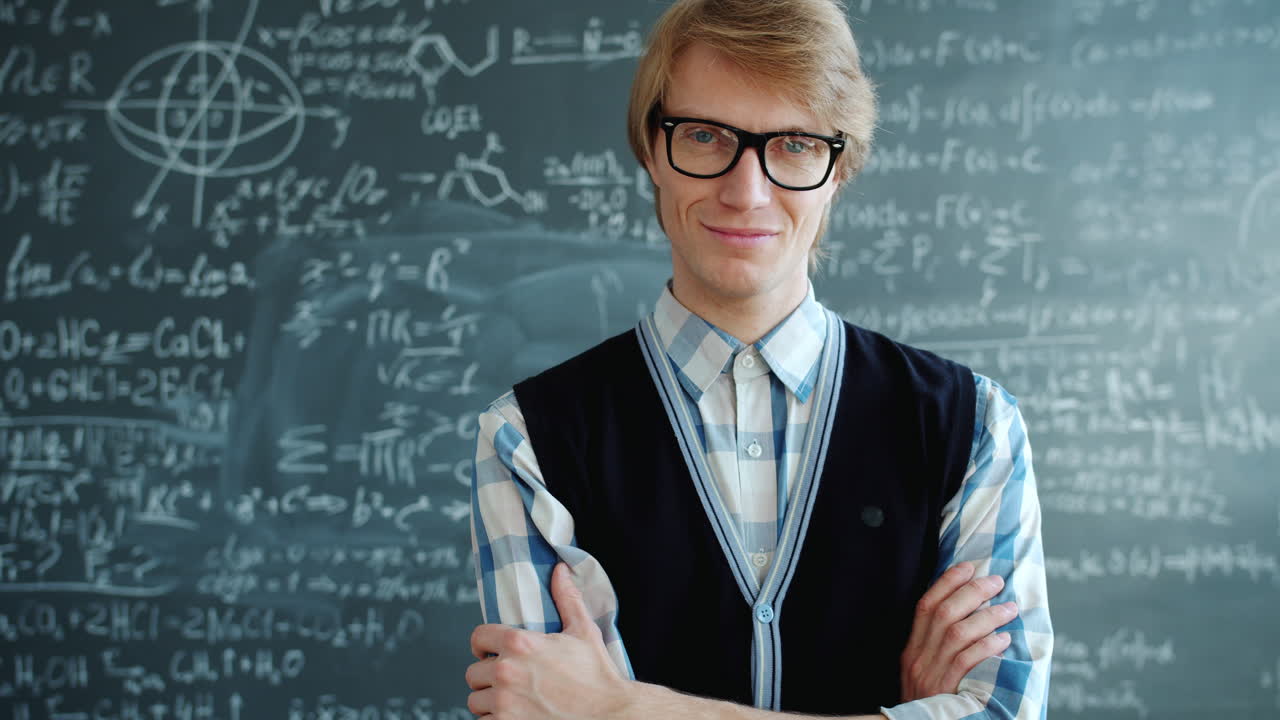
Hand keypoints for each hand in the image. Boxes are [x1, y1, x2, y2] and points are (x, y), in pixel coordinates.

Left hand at [465, 562, 628, 718]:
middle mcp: (506, 672)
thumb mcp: (583, 631)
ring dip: (489, 701)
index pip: (478, 637)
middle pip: (473, 673)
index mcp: (520, 644)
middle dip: (487, 676)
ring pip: (475, 701)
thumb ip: (566, 599)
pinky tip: (512, 716)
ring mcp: (504, 703)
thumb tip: (560, 572)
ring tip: (508, 700)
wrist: (609, 714)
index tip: (490, 652)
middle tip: (506, 680)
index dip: (483, 644)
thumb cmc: (597, 676)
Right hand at [899, 561, 1016, 701]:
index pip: (925, 605)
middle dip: (972, 592)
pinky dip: (986, 645)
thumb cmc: (929, 701)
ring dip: (987, 616)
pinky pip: (966, 660)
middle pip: (943, 612)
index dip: (946, 582)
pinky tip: (1004, 639)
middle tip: (996, 581)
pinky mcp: (945, 689)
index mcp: (912, 648)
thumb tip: (969, 615)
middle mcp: (918, 656)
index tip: (968, 566)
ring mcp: (930, 673)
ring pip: (957, 632)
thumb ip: (937, 647)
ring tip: (1010, 608)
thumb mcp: (922, 671)